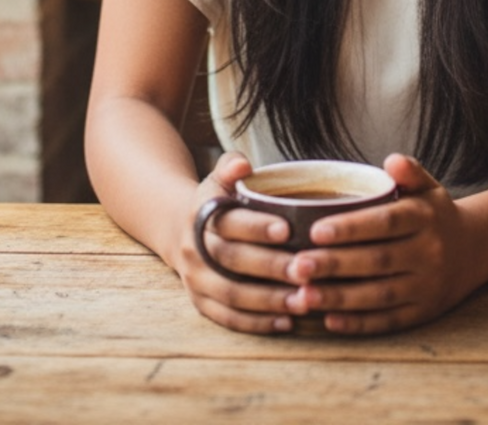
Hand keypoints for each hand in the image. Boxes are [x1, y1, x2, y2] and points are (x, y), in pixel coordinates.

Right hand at [174, 152, 298, 334]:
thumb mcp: (219, 178)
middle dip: (270, 267)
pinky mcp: (202, 304)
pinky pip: (228, 318)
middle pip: (231, 261)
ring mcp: (196, 280)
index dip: (256, 227)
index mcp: (201, 215)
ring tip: (304, 300)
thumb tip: (242, 164)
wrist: (182, 231)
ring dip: (269, 301)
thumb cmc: (218, 202)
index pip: (228, 222)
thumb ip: (231, 167)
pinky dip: (257, 323)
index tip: (288, 230)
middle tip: (305, 270)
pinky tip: (287, 321)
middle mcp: (194, 249)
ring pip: (231, 294)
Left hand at [279, 153, 477, 334]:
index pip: (385, 222)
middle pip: (377, 261)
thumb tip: (391, 161)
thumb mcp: (429, 187)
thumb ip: (410, 171)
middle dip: (335, 265)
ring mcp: (427, 286)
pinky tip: (329, 320)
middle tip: (297, 266)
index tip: (314, 230)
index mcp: (425, 218)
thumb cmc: (436, 214)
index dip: (350, 228)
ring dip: (340, 298)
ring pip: (380, 295)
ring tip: (303, 296)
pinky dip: (359, 324)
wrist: (476, 249)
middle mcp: (428, 253)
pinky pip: (389, 321)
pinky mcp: (423, 312)